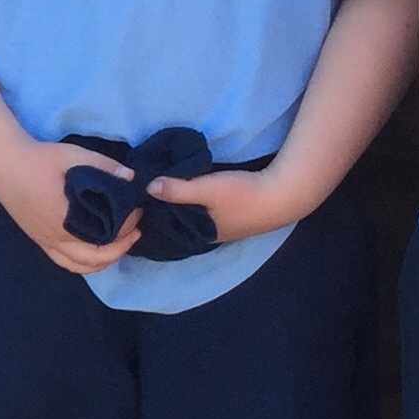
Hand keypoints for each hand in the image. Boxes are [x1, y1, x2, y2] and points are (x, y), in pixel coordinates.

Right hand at [0, 135, 139, 273]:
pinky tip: (94, 254)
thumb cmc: (38, 159)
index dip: (127, 225)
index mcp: (64, 219)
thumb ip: (104, 165)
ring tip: (120, 245)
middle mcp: (55, 237)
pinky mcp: (39, 240)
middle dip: (121, 247)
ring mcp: (45, 241)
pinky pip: (64, 262)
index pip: (105, 234)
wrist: (3, 164)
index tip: (137, 210)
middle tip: (135, 230)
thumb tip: (131, 177)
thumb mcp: (73, 155)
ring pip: (80, 266)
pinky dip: (84, 264)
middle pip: (95, 258)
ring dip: (103, 261)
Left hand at [144, 164, 307, 248]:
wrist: (284, 195)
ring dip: (177, 202)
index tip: (135, 196)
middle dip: (161, 206)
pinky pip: (200, 210)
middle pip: (175, 220)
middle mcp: (205, 234)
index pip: (165, 225)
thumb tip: (147, 187)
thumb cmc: (243, 195)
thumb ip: (177, 189)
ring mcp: (218, 226)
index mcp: (197, 234)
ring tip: (159, 183)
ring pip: (188, 215)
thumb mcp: (206, 189)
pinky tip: (184, 186)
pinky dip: (190, 200)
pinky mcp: (228, 215)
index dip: (150, 211)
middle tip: (143, 186)